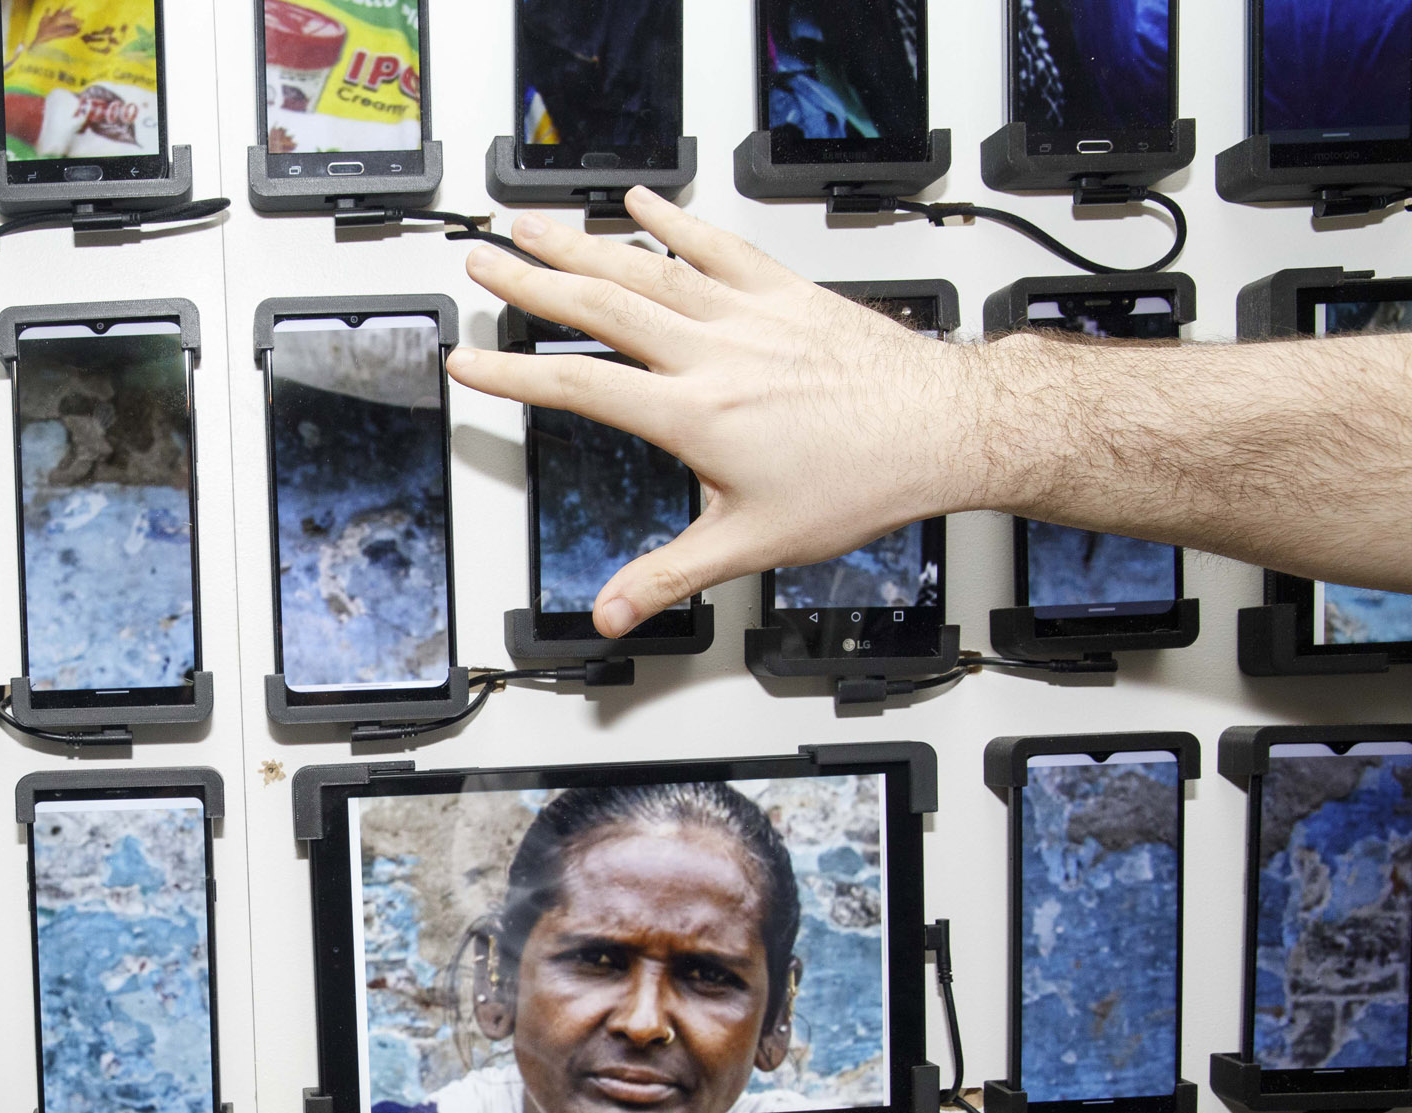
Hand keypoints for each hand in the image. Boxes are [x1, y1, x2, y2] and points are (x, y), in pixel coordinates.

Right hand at [446, 188, 992, 638]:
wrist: (943, 430)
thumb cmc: (862, 480)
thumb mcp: (752, 544)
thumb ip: (670, 576)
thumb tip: (613, 612)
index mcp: (695, 414)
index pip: (580, 386)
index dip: (514, 374)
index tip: (468, 360)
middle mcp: (715, 353)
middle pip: (601, 305)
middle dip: (531, 282)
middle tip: (482, 262)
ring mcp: (749, 315)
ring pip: (648, 266)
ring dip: (582, 242)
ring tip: (532, 225)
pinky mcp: (785, 293)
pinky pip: (718, 247)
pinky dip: (674, 222)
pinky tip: (640, 203)